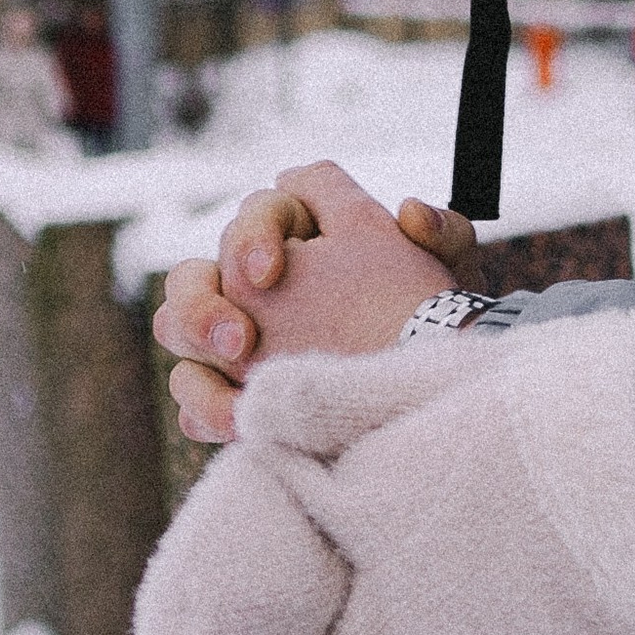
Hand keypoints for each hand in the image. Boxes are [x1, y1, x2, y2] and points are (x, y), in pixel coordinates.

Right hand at [154, 166, 482, 441]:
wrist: (430, 389)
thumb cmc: (440, 318)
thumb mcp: (457, 274)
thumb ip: (444, 231)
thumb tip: (408, 210)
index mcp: (307, 234)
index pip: (261, 209)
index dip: (255, 232)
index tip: (272, 270)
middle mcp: (260, 282)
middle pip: (194, 272)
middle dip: (203, 305)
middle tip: (241, 341)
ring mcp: (239, 338)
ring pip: (177, 328)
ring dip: (195, 360)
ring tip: (237, 395)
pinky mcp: (235, 391)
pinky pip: (191, 397)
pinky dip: (207, 410)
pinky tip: (240, 425)